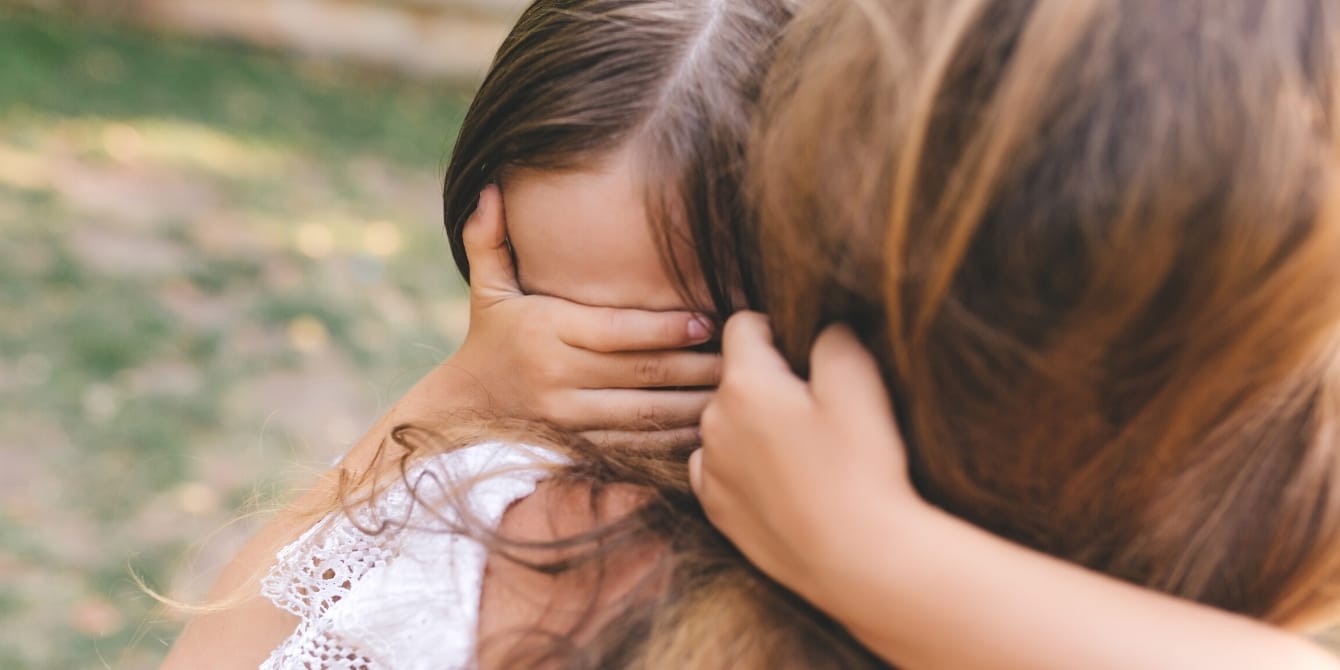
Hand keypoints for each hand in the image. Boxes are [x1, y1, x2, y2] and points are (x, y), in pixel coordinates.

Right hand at [445, 185, 720, 450]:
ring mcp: (569, 416)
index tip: (708, 321)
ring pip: (645, 414)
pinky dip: (672, 439)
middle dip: (696, 367)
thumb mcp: (485, 287)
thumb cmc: (490, 336)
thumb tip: (489, 186)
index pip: (618, 331)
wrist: (462, 408)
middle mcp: (559, 376)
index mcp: (547, 331)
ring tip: (733, 391)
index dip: (667, 328)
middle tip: (739, 357)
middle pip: (641, 373)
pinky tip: (704, 427)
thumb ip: (488, 238)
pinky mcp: (579, 445)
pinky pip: (635, 444)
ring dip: (693, 405)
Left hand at [689, 313, 924, 607]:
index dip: (777, 329)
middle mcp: (712, 423)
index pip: (742, 325)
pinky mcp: (717, 510)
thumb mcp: (858, 380)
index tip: (808, 356)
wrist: (857, 559)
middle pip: (735, 378)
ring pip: (727, 425)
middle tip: (817, 411)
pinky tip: (783, 482)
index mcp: (743, 384)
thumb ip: (831, 336)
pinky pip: (722, 469)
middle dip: (769, 381)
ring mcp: (710, 470)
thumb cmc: (860, 466)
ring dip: (754, 426)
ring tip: (804, 453)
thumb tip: (819, 327)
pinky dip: (744, 467)